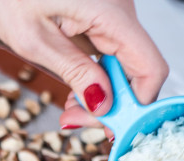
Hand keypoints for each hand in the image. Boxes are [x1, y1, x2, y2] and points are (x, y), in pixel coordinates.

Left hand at [0, 0, 167, 130]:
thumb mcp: (34, 39)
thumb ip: (73, 71)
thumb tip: (102, 103)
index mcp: (110, 12)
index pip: (149, 68)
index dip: (134, 104)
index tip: (107, 126)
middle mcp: (120, 9)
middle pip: (137, 70)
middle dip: (111, 103)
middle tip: (74, 120)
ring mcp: (113, 11)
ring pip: (124, 64)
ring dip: (101, 92)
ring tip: (70, 108)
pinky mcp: (101, 15)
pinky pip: (111, 52)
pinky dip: (96, 74)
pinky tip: (75, 88)